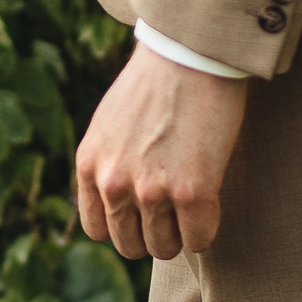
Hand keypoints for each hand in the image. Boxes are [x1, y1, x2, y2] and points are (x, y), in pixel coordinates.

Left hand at [74, 44, 250, 264]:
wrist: (189, 53)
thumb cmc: (156, 82)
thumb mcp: (109, 124)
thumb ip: (108, 162)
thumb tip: (118, 201)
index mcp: (90, 166)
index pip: (97, 230)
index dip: (125, 225)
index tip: (145, 213)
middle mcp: (113, 183)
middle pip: (130, 245)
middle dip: (154, 234)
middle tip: (175, 212)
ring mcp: (150, 190)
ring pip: (164, 248)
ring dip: (181, 235)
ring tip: (193, 208)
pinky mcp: (191, 192)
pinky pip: (199, 240)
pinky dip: (206, 231)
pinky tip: (211, 206)